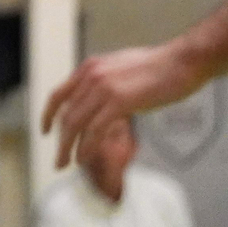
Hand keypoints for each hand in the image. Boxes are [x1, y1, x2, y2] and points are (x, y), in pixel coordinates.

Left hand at [41, 42, 204, 168]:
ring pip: (76, 124)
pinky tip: (84, 158)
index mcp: (89, 68)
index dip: (49, 114)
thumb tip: (98, 102)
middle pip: (65, 114)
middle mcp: (91, 75)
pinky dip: (86, 147)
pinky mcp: (119, 100)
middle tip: (58, 159)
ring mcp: (103, 87)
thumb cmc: (159, 68)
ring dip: (68, 147)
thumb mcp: (120, 70)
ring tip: (67, 164)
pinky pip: (94, 129)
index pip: (59, 94)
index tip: (46, 130)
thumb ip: (105, 83)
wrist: (181, 62)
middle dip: (59, 140)